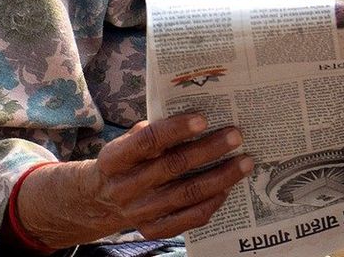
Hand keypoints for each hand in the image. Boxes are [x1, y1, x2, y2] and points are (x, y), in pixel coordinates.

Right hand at [17, 115, 252, 247]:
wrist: (97, 199)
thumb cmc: (127, 159)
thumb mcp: (128, 141)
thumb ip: (155, 129)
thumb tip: (198, 113)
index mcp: (114, 159)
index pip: (146, 142)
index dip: (175, 129)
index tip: (203, 118)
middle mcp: (124, 187)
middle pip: (172, 167)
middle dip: (209, 150)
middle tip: (236, 135)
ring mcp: (138, 212)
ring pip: (186, 194)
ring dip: (221, 177)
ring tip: (245, 162)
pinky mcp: (152, 229)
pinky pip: (187, 220)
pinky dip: (211, 203)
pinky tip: (228, 188)